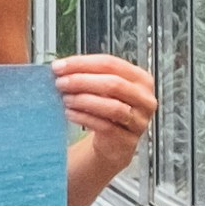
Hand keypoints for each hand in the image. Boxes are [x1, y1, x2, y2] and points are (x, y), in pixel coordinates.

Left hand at [55, 53, 156, 180]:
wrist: (114, 142)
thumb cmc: (108, 109)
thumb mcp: (104, 88)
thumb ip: (88, 75)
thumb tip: (60, 67)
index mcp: (140, 78)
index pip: (110, 63)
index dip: (82, 63)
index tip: (60, 66)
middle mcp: (144, 98)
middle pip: (113, 84)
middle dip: (82, 81)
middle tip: (60, 82)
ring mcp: (139, 120)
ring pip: (111, 106)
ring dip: (83, 100)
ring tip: (65, 99)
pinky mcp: (127, 139)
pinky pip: (105, 126)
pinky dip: (84, 118)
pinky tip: (70, 113)